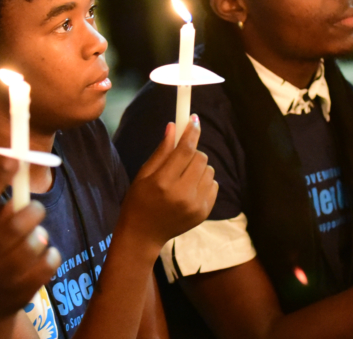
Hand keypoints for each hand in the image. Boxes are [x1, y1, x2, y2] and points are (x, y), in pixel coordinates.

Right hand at [0, 158, 60, 318]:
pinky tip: (41, 260)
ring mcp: (3, 274)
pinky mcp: (23, 289)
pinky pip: (50, 261)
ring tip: (34, 242)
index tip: (14, 159)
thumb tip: (18, 195)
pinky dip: (51, 255)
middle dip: (33, 211)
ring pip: (36, 243)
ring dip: (41, 237)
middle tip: (36, 209)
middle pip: (16, 225)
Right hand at [119, 115, 218, 250]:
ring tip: (184, 177)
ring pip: (209, 170)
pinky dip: (204, 182)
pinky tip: (190, 189)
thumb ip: (161, 151)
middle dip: (193, 152)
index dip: (191, 132)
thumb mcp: (144, 174)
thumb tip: (173, 126)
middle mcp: (182, 194)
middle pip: (201, 158)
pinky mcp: (204, 212)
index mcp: (163, 182)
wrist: (144, 234)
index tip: (194, 118)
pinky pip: (214, 185)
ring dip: (199, 168)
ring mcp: (195, 205)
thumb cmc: (139, 201)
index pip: (185, 150)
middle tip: (181, 158)